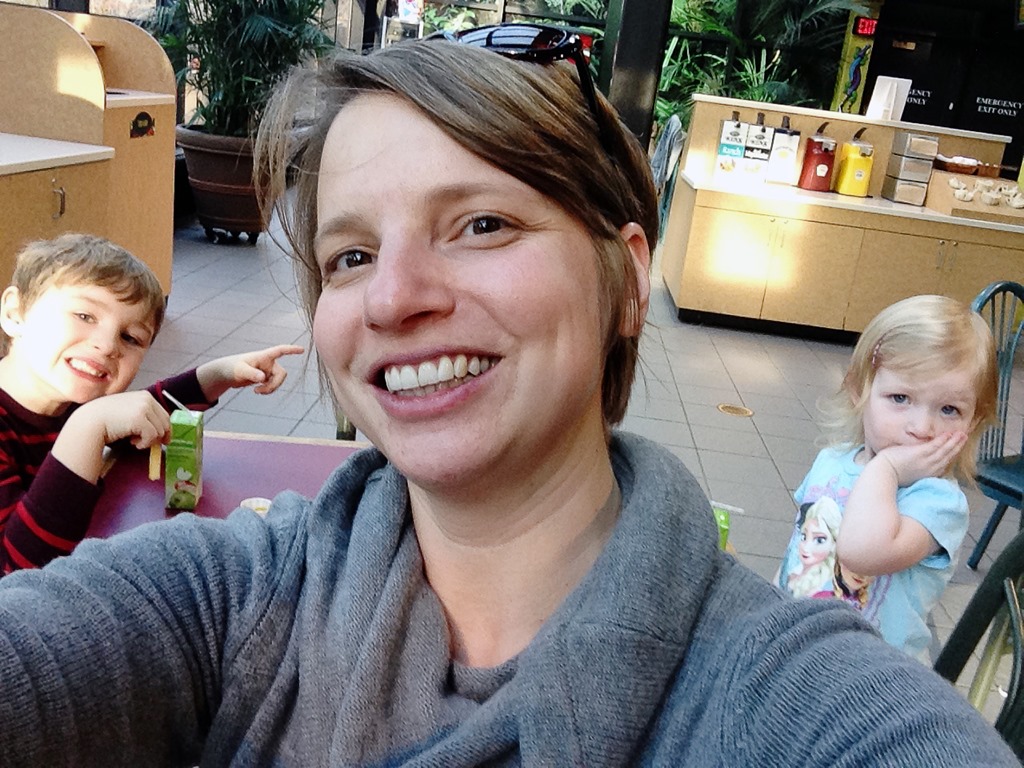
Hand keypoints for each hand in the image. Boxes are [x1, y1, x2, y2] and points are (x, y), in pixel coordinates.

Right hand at [54, 391, 170, 482]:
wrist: (90, 421)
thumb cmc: (106, 418)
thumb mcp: (128, 411)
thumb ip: (143, 415)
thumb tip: (160, 431)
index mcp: (145, 396)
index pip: (164, 414)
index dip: (165, 429)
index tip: (164, 439)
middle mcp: (146, 399)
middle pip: (165, 423)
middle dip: (157, 436)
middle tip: (145, 443)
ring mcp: (143, 408)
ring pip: (160, 431)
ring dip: (148, 440)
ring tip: (133, 440)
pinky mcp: (140, 419)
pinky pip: (152, 436)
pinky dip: (144, 444)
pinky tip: (132, 442)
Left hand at [197, 344, 303, 399]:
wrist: (227, 373)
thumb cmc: (232, 368)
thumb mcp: (240, 371)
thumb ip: (251, 374)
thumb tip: (262, 378)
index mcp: (264, 356)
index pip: (280, 351)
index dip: (291, 350)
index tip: (302, 349)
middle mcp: (269, 363)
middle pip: (282, 373)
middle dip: (275, 384)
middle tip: (260, 391)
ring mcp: (268, 371)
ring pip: (278, 381)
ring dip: (270, 389)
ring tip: (256, 392)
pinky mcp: (266, 378)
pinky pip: (273, 385)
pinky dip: (267, 390)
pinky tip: (257, 391)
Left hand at [873, 431, 966, 485]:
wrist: (883, 474)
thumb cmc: (890, 474)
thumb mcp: (907, 474)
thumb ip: (914, 469)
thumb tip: (913, 464)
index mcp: (927, 474)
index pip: (942, 463)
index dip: (951, 455)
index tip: (956, 449)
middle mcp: (930, 468)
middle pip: (947, 456)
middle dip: (957, 446)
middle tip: (964, 437)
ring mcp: (926, 461)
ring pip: (944, 450)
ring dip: (954, 441)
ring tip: (961, 434)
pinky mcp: (920, 454)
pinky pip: (935, 445)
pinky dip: (944, 440)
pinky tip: (949, 434)